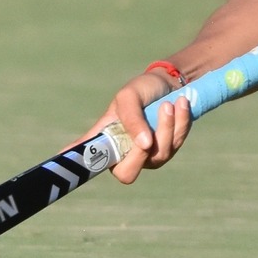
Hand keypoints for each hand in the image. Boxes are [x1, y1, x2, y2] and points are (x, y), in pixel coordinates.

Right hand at [81, 70, 192, 184]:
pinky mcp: (169, 150)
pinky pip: (177, 142)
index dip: (82, 168)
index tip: (76, 159)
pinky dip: (180, 122)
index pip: (90, 165)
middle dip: (140, 151)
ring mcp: (148, 157)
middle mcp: (124, 156)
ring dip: (166, 126)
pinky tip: (181, 104)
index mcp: (106, 144)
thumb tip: (143, 144)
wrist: (167, 83)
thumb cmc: (140, 91)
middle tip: (144, 126)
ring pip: (158, 155)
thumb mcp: (129, 96)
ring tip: (168, 103)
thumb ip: (130, 118)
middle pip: (127, 174)